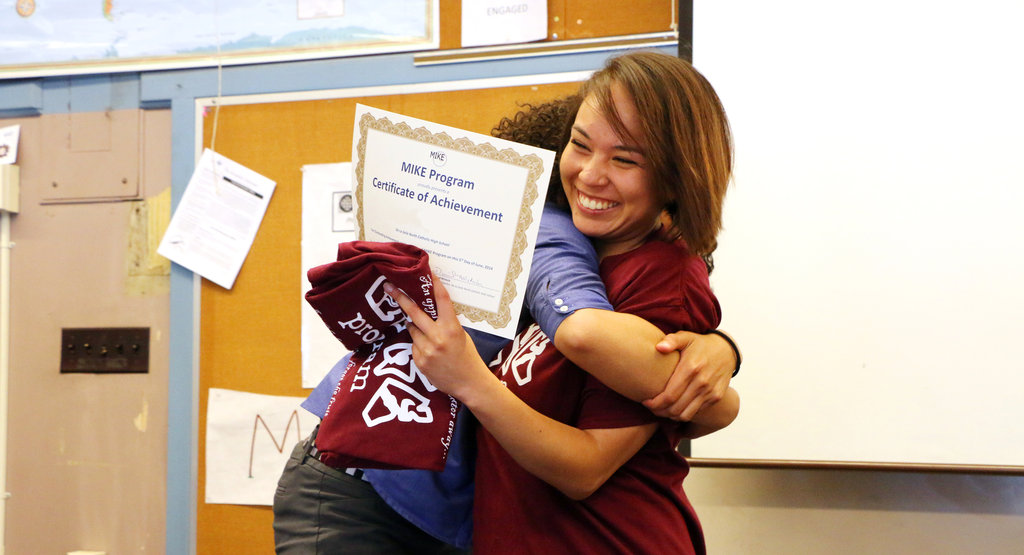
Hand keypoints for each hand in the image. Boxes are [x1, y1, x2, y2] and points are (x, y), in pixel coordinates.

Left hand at [383, 276, 490, 399]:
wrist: (468, 383)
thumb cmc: (467, 356)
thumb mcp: (461, 335)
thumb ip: (446, 322)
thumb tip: (431, 309)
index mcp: (452, 327)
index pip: (442, 300)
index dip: (434, 284)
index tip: (427, 272)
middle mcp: (438, 337)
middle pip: (414, 312)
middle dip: (401, 298)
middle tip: (389, 286)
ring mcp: (426, 350)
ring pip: (412, 329)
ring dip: (415, 326)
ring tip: (428, 334)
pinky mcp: (419, 361)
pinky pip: (413, 345)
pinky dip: (418, 344)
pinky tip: (430, 352)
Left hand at [641, 331, 735, 420]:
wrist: (727, 350)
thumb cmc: (700, 344)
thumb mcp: (686, 337)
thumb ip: (672, 340)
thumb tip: (659, 347)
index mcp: (691, 368)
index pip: (669, 395)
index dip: (655, 403)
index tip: (645, 402)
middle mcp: (701, 382)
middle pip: (675, 408)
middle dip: (660, 412)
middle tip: (651, 408)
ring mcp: (710, 391)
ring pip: (686, 414)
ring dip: (670, 416)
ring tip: (661, 410)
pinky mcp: (716, 396)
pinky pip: (696, 412)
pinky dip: (683, 414)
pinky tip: (675, 408)